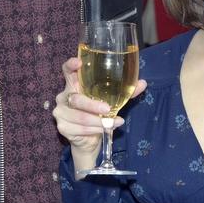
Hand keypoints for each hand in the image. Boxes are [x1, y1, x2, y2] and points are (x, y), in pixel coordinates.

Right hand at [53, 56, 146, 172]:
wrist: (89, 139)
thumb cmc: (99, 114)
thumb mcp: (112, 101)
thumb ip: (125, 92)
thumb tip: (142, 83)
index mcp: (74, 85)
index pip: (67, 70)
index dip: (70, 65)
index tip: (79, 63)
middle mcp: (64, 97)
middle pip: (75, 98)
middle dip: (92, 105)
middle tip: (107, 109)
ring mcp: (61, 112)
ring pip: (79, 116)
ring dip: (99, 121)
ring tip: (113, 123)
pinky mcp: (62, 127)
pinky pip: (79, 128)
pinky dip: (95, 130)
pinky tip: (105, 130)